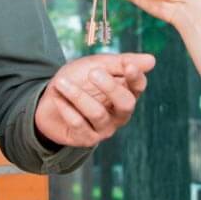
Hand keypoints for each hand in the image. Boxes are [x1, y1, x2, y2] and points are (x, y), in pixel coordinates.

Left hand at [33, 53, 155, 147]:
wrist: (48, 100)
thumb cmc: (78, 80)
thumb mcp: (97, 64)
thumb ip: (121, 62)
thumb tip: (152, 60)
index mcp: (125, 92)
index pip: (138, 86)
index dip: (135, 77)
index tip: (129, 66)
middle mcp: (119, 113)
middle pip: (126, 104)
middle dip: (110, 88)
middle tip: (93, 73)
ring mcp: (105, 128)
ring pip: (98, 113)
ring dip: (78, 96)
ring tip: (61, 82)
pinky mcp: (87, 139)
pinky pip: (79, 124)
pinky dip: (66, 108)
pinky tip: (57, 98)